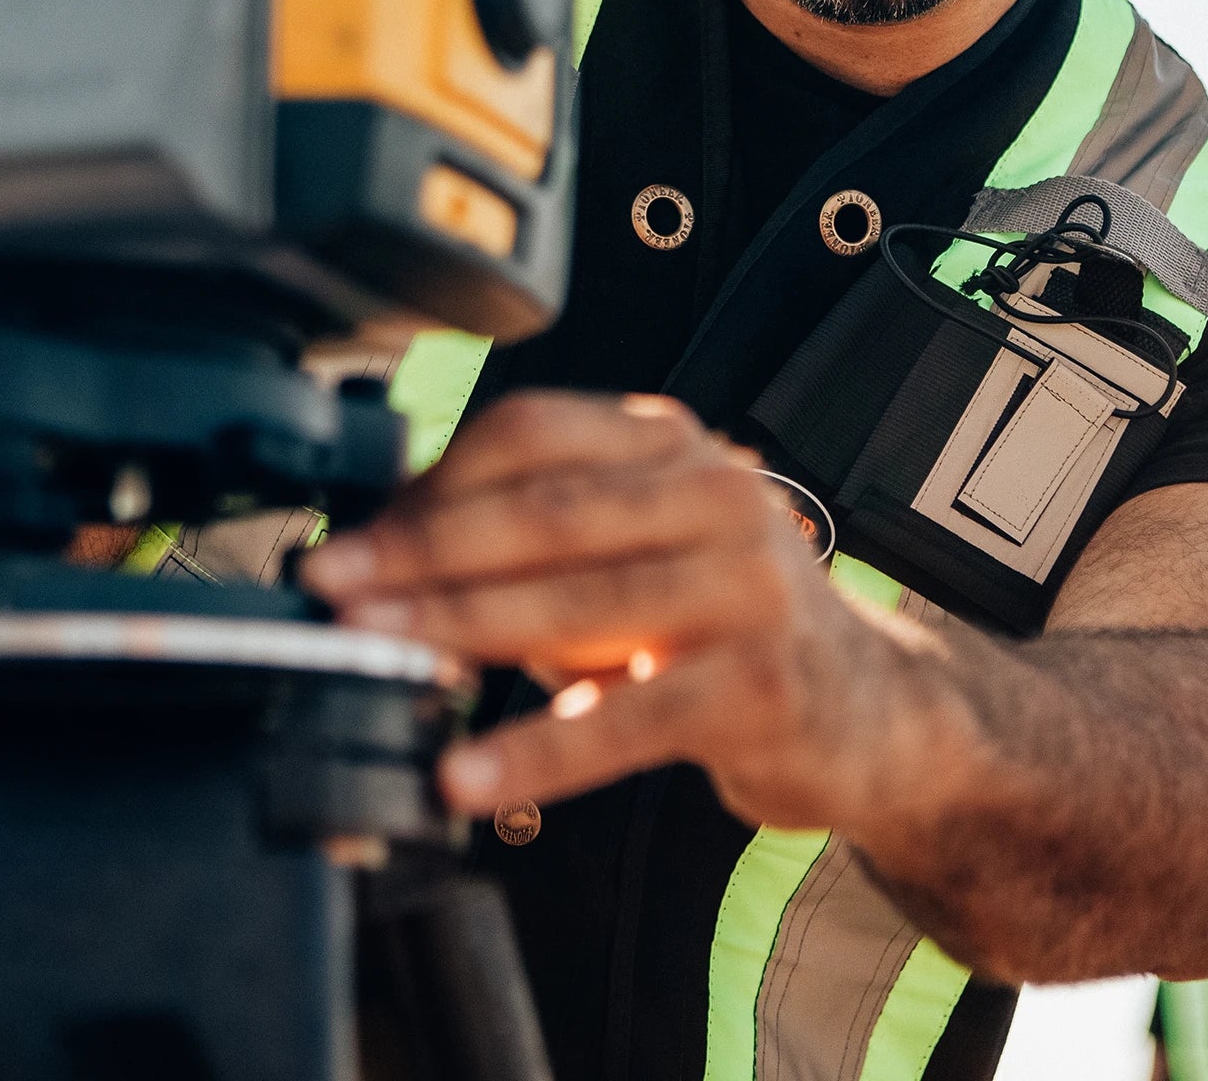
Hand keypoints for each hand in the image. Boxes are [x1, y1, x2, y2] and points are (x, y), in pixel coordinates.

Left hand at [298, 391, 957, 832]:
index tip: (355, 534)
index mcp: (672, 443)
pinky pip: (622, 723)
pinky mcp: (759, 686)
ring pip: (573, 604)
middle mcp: (715, 493)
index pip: (533, 433)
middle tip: (334, 589)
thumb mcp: (644, 542)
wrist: (873, 706)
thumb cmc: (725, 618)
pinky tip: (468, 774)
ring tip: (376, 658)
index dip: (432, 483)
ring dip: (455, 632)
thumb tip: (389, 545)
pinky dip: (534, 752)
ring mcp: (744, 586)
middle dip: (421, 552)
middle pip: (541, 510)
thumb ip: (543, 531)